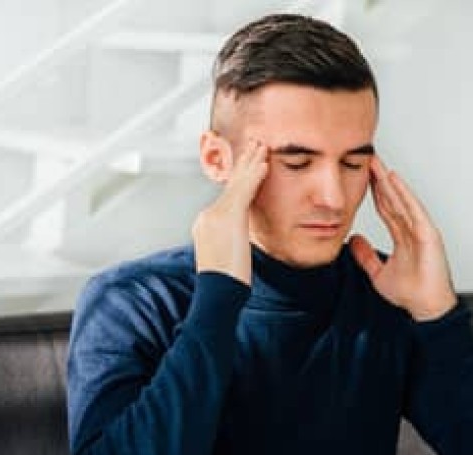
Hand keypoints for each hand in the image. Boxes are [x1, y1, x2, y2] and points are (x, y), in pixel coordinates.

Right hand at [192, 139, 267, 284]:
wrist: (218, 292)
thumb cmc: (225, 285)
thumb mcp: (225, 260)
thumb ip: (231, 245)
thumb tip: (238, 247)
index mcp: (206, 224)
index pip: (227, 196)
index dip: (239, 179)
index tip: (248, 166)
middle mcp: (209, 215)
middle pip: (231, 185)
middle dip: (244, 164)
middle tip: (255, 145)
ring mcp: (217, 214)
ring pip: (238, 183)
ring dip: (252, 163)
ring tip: (263, 147)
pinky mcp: (230, 217)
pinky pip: (245, 191)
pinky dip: (256, 176)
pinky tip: (265, 164)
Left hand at [349, 156, 456, 320]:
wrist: (426, 308)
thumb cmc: (411, 293)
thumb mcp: (378, 273)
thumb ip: (366, 257)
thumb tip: (353, 241)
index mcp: (403, 236)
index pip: (385, 208)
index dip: (374, 191)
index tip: (362, 175)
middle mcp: (412, 229)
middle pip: (393, 199)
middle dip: (380, 180)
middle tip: (368, 160)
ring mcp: (421, 229)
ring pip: (402, 200)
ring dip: (389, 181)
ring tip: (377, 164)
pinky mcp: (428, 234)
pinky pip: (414, 209)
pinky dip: (404, 194)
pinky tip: (394, 180)